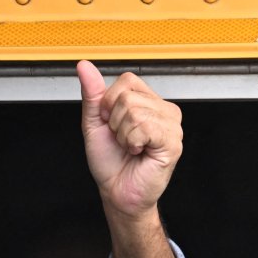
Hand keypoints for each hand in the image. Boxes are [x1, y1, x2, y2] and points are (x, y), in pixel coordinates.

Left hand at [77, 61, 182, 257]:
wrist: (117, 191)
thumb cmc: (110, 160)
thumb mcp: (95, 123)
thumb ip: (92, 94)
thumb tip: (84, 66)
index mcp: (148, 101)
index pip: (127, 80)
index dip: (109, 103)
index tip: (112, 125)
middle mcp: (164, 110)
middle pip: (128, 96)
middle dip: (115, 122)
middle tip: (123, 140)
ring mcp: (172, 125)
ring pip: (135, 112)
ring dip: (123, 135)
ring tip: (131, 147)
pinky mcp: (173, 142)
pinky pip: (145, 128)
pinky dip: (132, 142)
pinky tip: (139, 152)